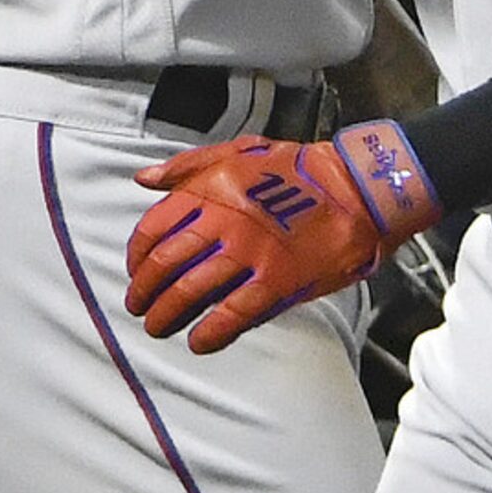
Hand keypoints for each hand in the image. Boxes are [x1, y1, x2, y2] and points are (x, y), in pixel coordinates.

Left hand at [125, 120, 442, 352]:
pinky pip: (231, 316)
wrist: (356, 189)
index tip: (135, 269)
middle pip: (165, 265)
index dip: (137, 254)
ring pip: (189, 293)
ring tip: (160, 327)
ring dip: (166, 317)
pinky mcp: (277, 282)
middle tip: (140, 307)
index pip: (155, 226)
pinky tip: (199, 341)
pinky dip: (208, 335)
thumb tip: (144, 179)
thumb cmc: (297, 169)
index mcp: (213, 187)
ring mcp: (250, 253)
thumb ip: (189, 165)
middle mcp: (225, 220)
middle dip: (144, 292)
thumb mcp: (240, 151)